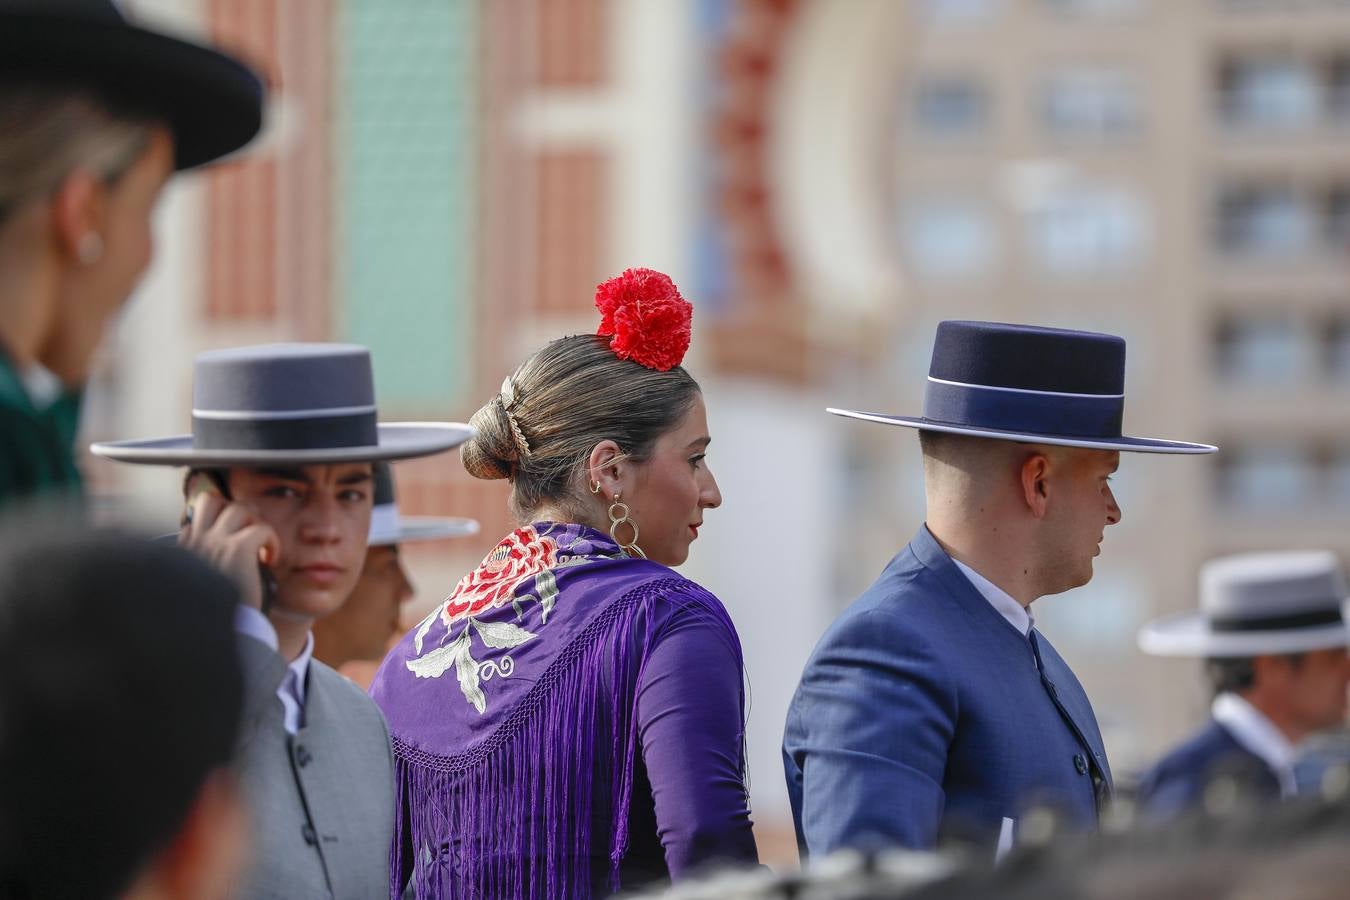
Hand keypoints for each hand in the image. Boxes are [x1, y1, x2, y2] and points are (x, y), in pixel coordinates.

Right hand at [179, 490, 280, 609]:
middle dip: (234, 511)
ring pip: (239, 508)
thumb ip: (206, 563)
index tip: (230, 541)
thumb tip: (223, 554)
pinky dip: (272, 541)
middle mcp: (195, 542)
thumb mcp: (202, 584)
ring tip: (260, 546)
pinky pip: (262, 529)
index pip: (194, 515)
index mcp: (182, 550)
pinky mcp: (237, 551)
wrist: (214, 635)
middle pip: (211, 500)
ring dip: (254, 523)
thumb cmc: (214, 614)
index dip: (216, 521)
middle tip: (248, 533)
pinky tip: (270, 561)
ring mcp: (215, 543)